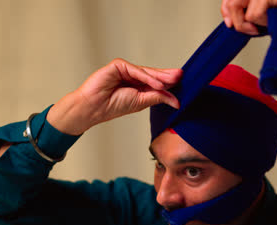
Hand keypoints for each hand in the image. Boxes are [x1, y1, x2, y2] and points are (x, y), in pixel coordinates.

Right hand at [47, 58, 181, 134]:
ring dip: (160, 77)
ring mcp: (125, 70)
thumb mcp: (141, 102)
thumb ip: (158, 97)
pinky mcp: (118, 66)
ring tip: (173, 80)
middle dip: (168, 76)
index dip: (169, 82)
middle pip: (153, 75)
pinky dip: (147, 77)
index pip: (156, 82)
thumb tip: (176, 101)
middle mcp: (132, 77)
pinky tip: (158, 84)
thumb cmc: (113, 106)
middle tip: (181, 76)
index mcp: (138, 86)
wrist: (94, 107)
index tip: (182, 83)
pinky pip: (135, 71)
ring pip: (146, 72)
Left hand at [221, 0, 276, 40]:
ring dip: (248, 24)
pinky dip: (262, 23)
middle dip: (237, 21)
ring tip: (263, 26)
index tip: (230, 23)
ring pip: (237, 7)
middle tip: (251, 30)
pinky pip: (253, 14)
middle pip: (230, 2)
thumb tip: (229, 21)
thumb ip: (247, 12)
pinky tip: (274, 19)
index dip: (225, 10)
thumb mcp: (264, 13)